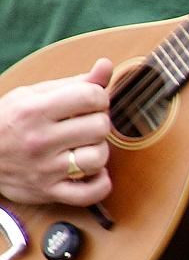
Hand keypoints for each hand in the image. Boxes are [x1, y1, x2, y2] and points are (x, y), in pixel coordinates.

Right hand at [0, 57, 112, 204]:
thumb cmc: (10, 120)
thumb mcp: (34, 94)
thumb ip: (74, 82)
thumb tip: (106, 65)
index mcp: (35, 110)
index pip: (91, 97)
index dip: (99, 97)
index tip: (90, 102)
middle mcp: (40, 140)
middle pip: (100, 127)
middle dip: (99, 122)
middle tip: (85, 124)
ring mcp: (45, 169)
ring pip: (99, 158)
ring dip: (98, 151)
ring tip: (84, 146)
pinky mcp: (48, 192)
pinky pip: (90, 194)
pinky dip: (99, 183)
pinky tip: (92, 171)